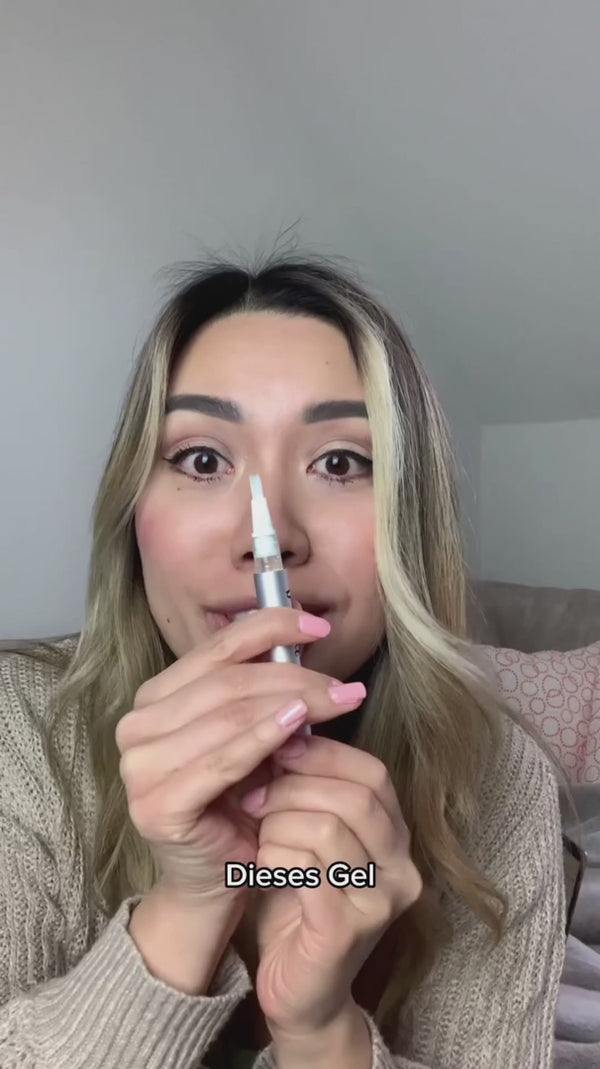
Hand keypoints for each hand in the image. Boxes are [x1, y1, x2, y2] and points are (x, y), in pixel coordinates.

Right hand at [114, 607, 365, 912]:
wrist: (214, 881)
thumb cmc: (238, 804)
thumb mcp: (251, 736)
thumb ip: (262, 691)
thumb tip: (306, 635)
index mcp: (153, 699)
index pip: (215, 649)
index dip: (269, 627)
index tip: (317, 625)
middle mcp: (136, 726)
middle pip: (228, 682)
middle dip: (294, 676)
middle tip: (344, 683)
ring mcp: (139, 766)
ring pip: (227, 715)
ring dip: (291, 702)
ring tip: (339, 700)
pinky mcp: (157, 805)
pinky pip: (221, 761)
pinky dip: (263, 738)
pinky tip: (298, 725)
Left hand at [239, 732, 422, 1036]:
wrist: (299, 993)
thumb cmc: (298, 904)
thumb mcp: (306, 837)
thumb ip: (307, 791)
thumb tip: (285, 727)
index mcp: (396, 836)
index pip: (372, 771)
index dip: (322, 753)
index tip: (275, 746)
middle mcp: (402, 867)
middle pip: (355, 795)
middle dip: (295, 786)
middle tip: (253, 794)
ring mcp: (381, 900)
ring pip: (329, 828)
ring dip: (280, 823)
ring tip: (256, 834)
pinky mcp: (348, 929)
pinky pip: (308, 870)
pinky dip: (275, 857)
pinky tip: (259, 864)